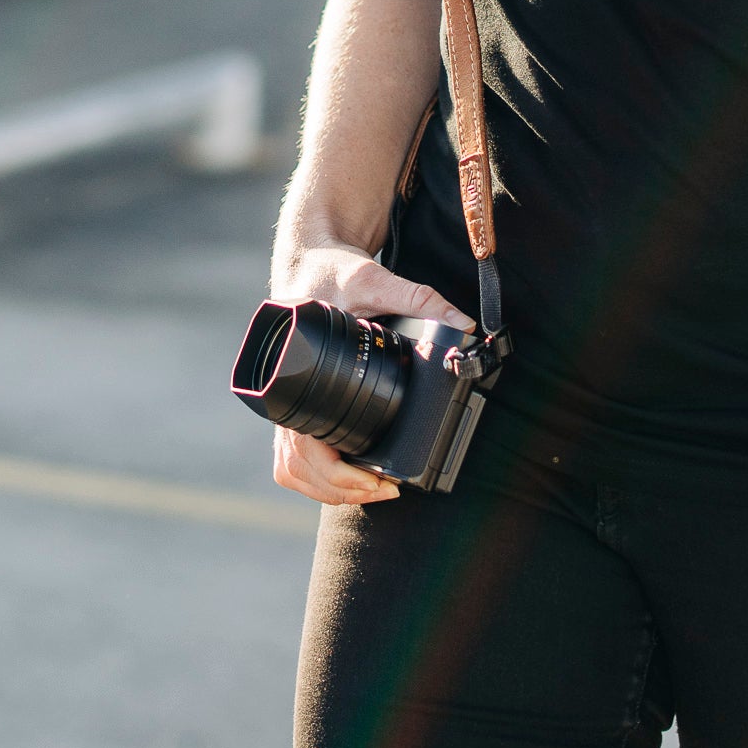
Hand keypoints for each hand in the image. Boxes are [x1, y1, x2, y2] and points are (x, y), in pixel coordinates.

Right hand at [264, 242, 471, 507]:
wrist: (308, 257)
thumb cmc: (334, 271)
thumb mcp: (375, 279)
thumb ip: (420, 299)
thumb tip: (462, 324)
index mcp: (298, 369)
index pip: (304, 444)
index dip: (338, 473)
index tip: (375, 480)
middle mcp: (284, 391)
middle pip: (297, 465)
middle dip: (340, 487)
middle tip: (383, 490)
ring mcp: (285, 398)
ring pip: (290, 466)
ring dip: (325, 487)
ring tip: (368, 488)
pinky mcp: (294, 399)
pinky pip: (292, 452)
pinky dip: (314, 473)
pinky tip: (346, 474)